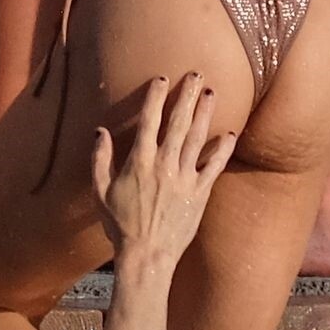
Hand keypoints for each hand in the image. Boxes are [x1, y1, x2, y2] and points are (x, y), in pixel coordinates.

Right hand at [93, 74, 234, 267]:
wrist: (146, 255)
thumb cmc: (120, 226)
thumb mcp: (99, 192)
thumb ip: (100, 160)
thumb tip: (99, 132)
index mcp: (139, 162)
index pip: (149, 121)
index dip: (155, 97)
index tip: (162, 78)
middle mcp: (164, 165)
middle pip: (178, 122)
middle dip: (186, 95)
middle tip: (196, 74)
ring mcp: (185, 178)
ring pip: (198, 138)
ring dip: (205, 114)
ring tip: (211, 93)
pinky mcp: (200, 193)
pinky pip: (214, 167)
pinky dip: (222, 150)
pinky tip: (229, 135)